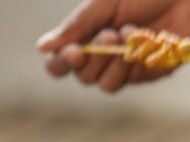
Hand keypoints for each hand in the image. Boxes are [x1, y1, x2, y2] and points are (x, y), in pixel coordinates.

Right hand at [36, 0, 189, 91]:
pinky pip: (132, 80)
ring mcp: (125, 68)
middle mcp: (102, 56)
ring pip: (106, 85)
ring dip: (114, 64)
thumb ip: (76, 26)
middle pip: (83, 77)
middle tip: (111, 33)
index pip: (59, 63)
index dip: (60, 64)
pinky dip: (135, 61)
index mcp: (86, 37)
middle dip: (94, 58)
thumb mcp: (105, 5)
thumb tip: (41, 47)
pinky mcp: (147, 74)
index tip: (74, 53)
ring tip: (127, 35)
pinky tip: (145, 40)